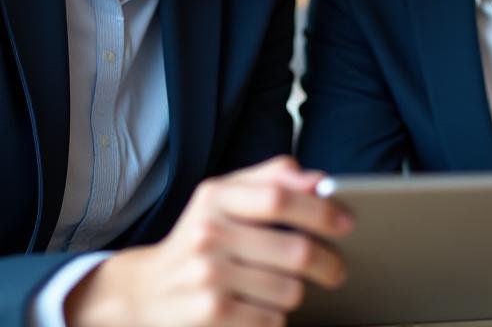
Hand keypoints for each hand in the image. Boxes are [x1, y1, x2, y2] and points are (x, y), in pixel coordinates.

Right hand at [65, 155, 353, 325]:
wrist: (145, 291)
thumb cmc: (201, 238)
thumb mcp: (225, 197)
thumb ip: (273, 179)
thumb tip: (320, 180)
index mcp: (216, 197)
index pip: (280, 198)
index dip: (321, 211)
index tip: (346, 223)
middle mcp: (208, 232)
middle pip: (295, 250)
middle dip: (328, 264)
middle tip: (337, 270)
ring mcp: (208, 275)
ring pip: (290, 290)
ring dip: (298, 293)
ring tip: (286, 288)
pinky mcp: (211, 313)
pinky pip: (272, 319)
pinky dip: (276, 316)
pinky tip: (260, 308)